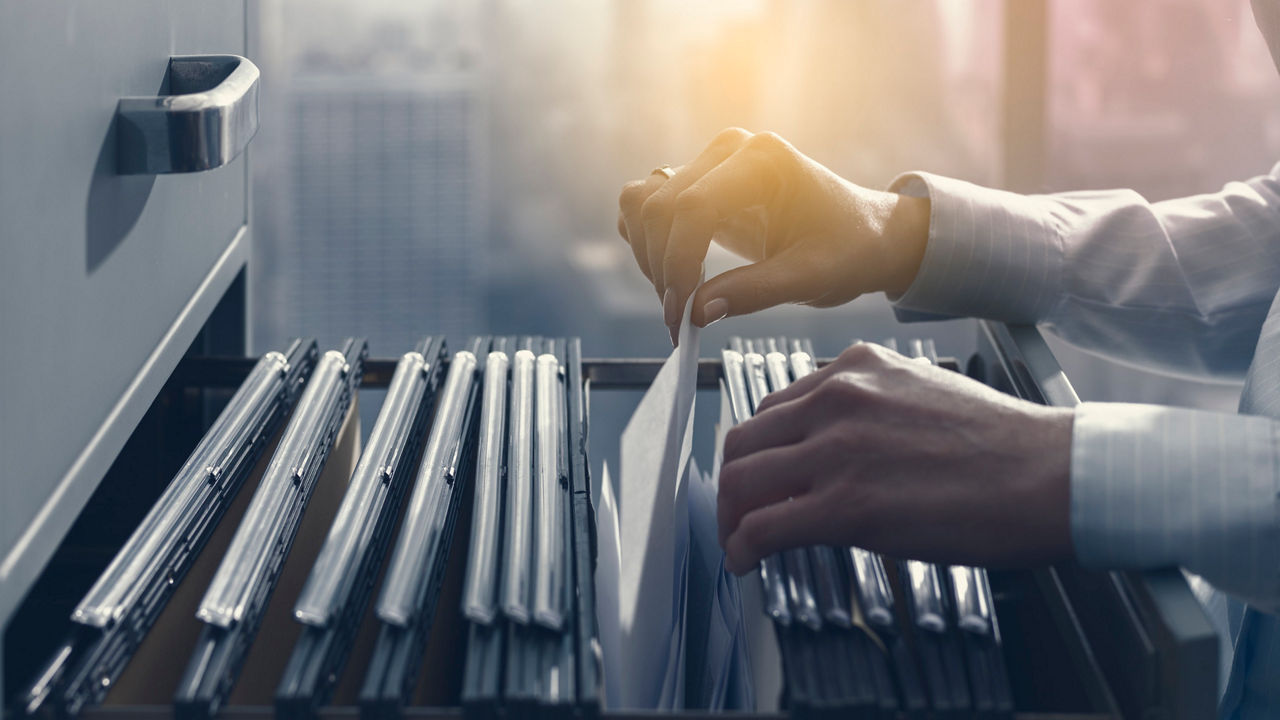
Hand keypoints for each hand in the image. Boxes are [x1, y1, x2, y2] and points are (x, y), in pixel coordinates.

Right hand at [617, 128, 929, 344]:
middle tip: (679, 319)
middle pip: (660, 206)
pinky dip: (646, 245)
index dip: (678, 263)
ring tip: (678, 300)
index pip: (694, 206)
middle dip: (661, 269)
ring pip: (642, 204)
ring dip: (648, 256)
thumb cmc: (848, 249)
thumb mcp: (811, 278)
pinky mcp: (696, 183)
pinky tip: (674, 277)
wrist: (864, 234)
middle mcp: (730, 150)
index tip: (681, 314)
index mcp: (764, 159)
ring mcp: (709, 163)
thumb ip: (753, 292)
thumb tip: (696, 312)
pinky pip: (644, 206)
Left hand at [717, 343, 1074, 574]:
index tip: (763, 474)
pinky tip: (747, 562)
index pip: (777, 407)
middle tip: (738, 511)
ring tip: (738, 540)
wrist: (1050, 475)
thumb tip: (840, 446)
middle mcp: (837, 398)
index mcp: (856, 369)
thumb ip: (872, 409)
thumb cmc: (1004, 445)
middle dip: (734, 481)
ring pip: (742, 480)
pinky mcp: (845, 505)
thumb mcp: (923, 394)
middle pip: (746, 439)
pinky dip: (742, 547)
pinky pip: (763, 527)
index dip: (761, 448)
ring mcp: (837, 450)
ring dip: (730, 517)